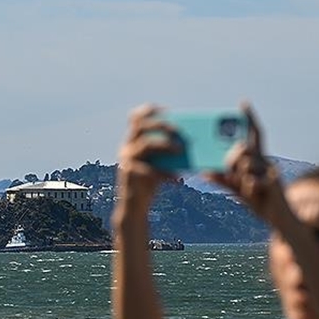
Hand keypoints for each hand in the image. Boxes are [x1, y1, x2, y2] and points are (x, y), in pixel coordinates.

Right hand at [114, 104, 177, 223]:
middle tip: (180, 131)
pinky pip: (150, 169)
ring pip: (145, 143)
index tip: (169, 112)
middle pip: (141, 125)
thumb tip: (191, 141)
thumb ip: (167, 151)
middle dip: (162, 124)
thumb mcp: (160, 163)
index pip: (136, 117)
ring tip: (182, 151)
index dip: (151, 111)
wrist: (136, 207)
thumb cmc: (151, 182)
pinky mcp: (129, 174)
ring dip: (166, 145)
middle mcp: (127, 147)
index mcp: (133, 141)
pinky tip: (178, 180)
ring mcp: (126, 160)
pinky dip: (166, 173)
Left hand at [205, 102, 283, 221]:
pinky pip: (254, 182)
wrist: (281, 220)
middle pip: (245, 147)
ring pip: (247, 163)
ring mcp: (271, 173)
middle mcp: (266, 163)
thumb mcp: (239, 191)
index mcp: (259, 160)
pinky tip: (252, 191)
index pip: (255, 134)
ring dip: (240, 175)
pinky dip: (249, 187)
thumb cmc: (260, 202)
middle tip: (229, 171)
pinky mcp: (274, 186)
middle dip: (231, 157)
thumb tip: (205, 172)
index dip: (250, 119)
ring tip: (245, 186)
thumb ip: (224, 181)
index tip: (243, 103)